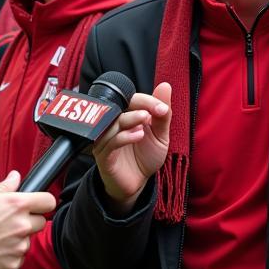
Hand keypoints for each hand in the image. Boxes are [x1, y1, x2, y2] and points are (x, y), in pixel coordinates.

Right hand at [0, 171, 55, 268]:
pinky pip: (18, 257)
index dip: (42, 202)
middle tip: (8, 222)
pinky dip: (9, 255)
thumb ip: (4, 187)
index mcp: (17, 204)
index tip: (36, 204)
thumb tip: (16, 177)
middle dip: (29, 221)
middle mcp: (22, 225)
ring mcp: (18, 247)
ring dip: (18, 239)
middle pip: (41, 222)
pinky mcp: (11, 265)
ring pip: (28, 241)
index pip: (48, 201)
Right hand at [90, 83, 171, 213]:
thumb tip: (165, 86)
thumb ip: (163, 113)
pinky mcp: (103, 156)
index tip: (162, 108)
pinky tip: (138, 136)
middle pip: (120, 107)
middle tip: (152, 114)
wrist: (138, 183)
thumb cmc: (146, 156)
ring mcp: (106, 140)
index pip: (133, 99)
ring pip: (113, 123)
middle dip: (138, 107)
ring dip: (130, 120)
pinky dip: (124, 137)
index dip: (147, 100)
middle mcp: (114, 124)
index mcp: (127, 115)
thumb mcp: (161, 134)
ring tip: (145, 124)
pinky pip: (110, 143)